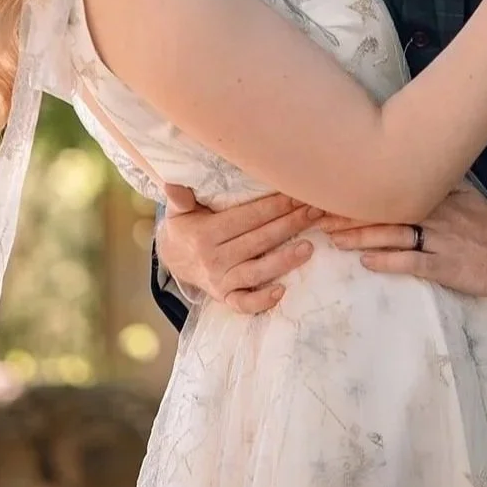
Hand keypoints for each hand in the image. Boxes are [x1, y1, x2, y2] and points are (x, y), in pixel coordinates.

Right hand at [156, 185, 320, 313]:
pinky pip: (244, 303)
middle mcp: (213, 259)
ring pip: (256, 272)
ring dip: (284, 260)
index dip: (272, 206)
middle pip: (257, 241)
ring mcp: (220, 281)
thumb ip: (180, 197)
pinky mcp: (225, 298)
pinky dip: (262, 301)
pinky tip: (282, 291)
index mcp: (205, 234)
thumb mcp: (178, 211)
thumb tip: (172, 183)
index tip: (296, 195)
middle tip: (314, 212)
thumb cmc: (186, 227)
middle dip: (289, 225)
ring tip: (309, 247)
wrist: (174, 260)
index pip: (245, 218)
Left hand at [316, 182, 486, 299]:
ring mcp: (439, 240)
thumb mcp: (464, 197)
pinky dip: (388, 261)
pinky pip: (412, 262)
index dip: (358, 193)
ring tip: (332, 237)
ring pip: (392, 234)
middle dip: (348, 213)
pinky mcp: (445, 266)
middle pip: (383, 211)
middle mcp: (434, 214)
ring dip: (360, 235)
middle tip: (317, 215)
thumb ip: (436, 187)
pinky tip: (366, 261)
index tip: (329, 192)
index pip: (389, 191)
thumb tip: (409, 174)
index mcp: (436, 197)